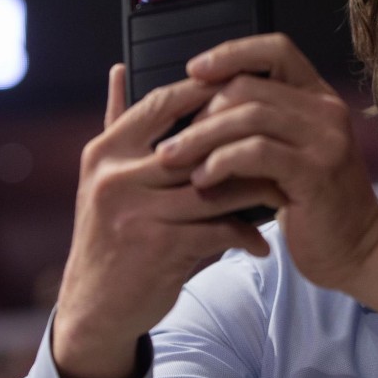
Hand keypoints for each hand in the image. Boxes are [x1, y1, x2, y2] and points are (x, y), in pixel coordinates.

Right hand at [52, 64, 282, 377]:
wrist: (95, 309)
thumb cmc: (112, 238)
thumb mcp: (104, 179)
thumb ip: (117, 125)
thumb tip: (119, 69)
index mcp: (105, 153)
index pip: (161, 103)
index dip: (207, 92)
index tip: (246, 91)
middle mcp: (115, 177)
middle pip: (196, 142)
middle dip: (242, 141)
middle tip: (280, 140)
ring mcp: (135, 212)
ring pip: (214, 187)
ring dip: (254, 189)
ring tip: (282, 190)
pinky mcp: (158, 247)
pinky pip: (218, 230)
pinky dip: (245, 236)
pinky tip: (261, 242)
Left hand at [157, 34, 377, 324]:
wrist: (358, 252)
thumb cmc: (313, 206)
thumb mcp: (289, 154)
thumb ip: (260, 126)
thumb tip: (199, 105)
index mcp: (319, 98)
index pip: (276, 49)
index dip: (231, 53)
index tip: (193, 71)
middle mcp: (327, 111)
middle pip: (250, 85)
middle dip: (200, 108)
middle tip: (173, 138)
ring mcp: (325, 141)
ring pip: (249, 116)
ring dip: (201, 137)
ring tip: (174, 159)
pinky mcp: (315, 173)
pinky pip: (256, 153)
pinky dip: (220, 162)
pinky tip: (202, 179)